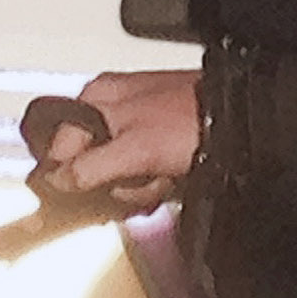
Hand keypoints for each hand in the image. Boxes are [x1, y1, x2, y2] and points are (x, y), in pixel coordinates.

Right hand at [30, 69, 203, 209]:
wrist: (241, 121)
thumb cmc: (193, 120)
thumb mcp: (136, 148)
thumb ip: (90, 166)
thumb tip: (56, 181)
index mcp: (95, 98)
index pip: (56, 150)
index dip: (67, 179)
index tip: (80, 199)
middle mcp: (109, 107)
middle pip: (86, 166)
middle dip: (112, 185)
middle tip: (136, 184)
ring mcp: (133, 124)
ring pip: (114, 175)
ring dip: (137, 187)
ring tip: (161, 178)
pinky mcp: (153, 140)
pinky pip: (138, 173)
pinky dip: (152, 183)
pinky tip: (168, 179)